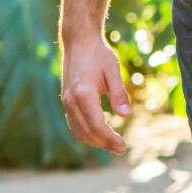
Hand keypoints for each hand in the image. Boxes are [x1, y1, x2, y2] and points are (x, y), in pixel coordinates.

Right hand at [59, 32, 131, 152]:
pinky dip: (86, 134)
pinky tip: (100, 136)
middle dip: (104, 144)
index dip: (109, 139)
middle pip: (86, 132)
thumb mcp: (113, 71)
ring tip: (113, 146)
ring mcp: (66, 102)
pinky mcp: (66, 101)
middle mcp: (71, 100)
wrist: (79, 42)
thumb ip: (119, 93)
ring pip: (78, 131)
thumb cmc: (99, 54)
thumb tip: (125, 115)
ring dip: (95, 142)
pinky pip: (74, 125)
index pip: (96, 125)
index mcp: (83, 93)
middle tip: (121, 150)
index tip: (123, 147)